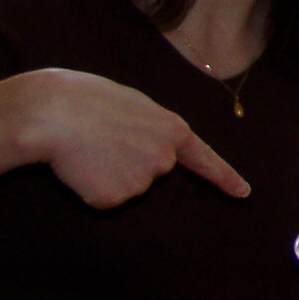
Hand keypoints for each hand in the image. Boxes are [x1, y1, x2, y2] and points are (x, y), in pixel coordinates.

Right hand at [12, 68, 248, 207]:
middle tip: (104, 138)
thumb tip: (150, 151)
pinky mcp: (115, 198)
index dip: (225, 177)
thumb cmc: (89, 101)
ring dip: (107, 173)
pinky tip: (80, 166)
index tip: (244, 192)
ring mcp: (142, 181)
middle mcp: (165, 159)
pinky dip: (89, 186)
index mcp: (173, 130)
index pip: (205, 159)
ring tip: (89, 148)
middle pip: (152, 172)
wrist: (54, 113)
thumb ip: (153, 130)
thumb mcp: (135, 106)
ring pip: (126, 187)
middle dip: (130, 160)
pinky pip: (104, 198)